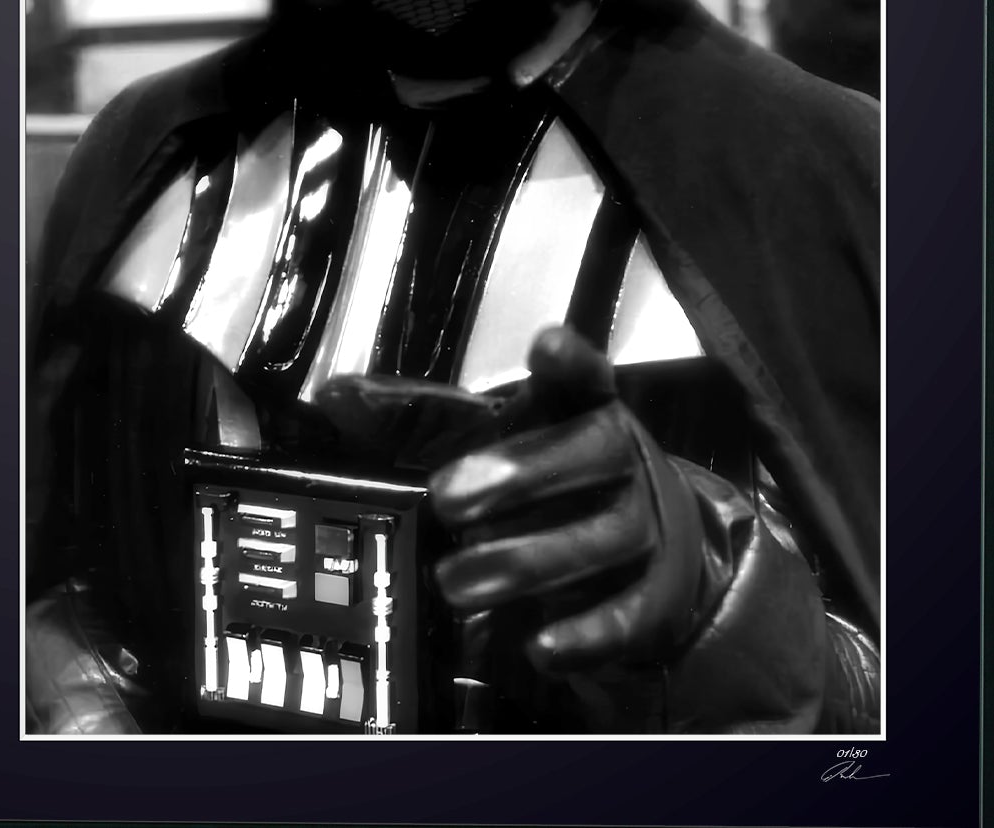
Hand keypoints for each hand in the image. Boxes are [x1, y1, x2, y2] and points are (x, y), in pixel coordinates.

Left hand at [426, 325, 721, 672]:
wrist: (655, 556)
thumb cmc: (556, 483)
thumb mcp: (497, 440)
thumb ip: (420, 419)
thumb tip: (338, 397)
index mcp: (586, 412)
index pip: (585, 376)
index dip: (570, 361)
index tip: (546, 348)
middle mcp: (624, 463)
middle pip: (592, 453)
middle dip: (521, 474)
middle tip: (447, 497)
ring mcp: (644, 531)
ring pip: (600, 542)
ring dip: (526, 562)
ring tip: (453, 581)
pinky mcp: (654, 600)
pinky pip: (622, 618)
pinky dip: (581, 635)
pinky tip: (538, 646)